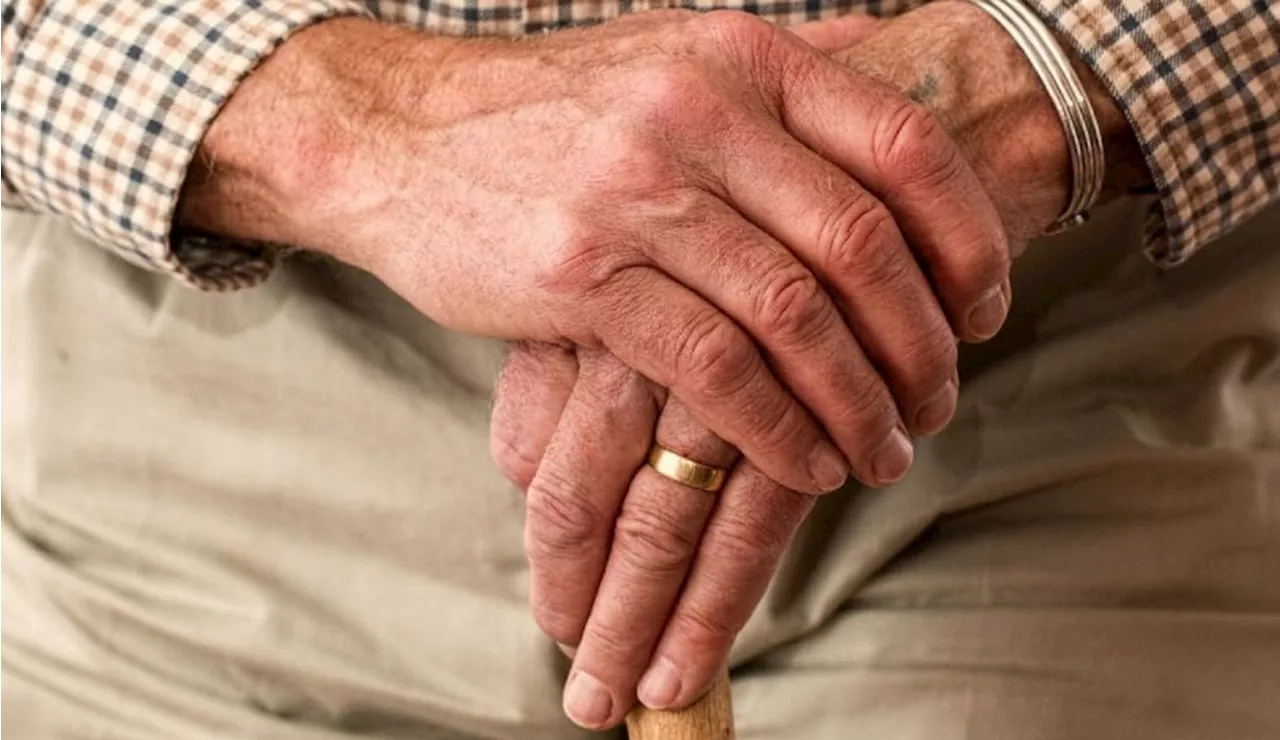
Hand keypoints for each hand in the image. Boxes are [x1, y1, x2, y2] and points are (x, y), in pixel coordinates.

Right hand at [179, 10, 1010, 494]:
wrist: (400, 137)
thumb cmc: (551, 113)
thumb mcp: (668, 55)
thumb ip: (778, 64)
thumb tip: (885, 51)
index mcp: (740, 56)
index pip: (902, 142)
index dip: (968, 236)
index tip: (986, 309)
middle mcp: (696, 111)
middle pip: (860, 241)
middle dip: (920, 341)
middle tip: (938, 403)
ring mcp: (635, 191)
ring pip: (793, 314)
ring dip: (856, 400)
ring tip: (883, 451)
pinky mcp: (581, 275)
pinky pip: (713, 366)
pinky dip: (776, 426)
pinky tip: (804, 463)